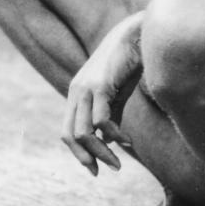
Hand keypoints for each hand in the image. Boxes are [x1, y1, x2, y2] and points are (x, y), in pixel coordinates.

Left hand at [61, 13, 142, 175]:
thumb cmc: (128, 63)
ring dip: (100, 153)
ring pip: (83, 132)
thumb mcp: (117, 94)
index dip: (78, 153)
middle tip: (103, 171)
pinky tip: (127, 141)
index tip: (95, 168)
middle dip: (85, 158)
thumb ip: (111, 116)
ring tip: (118, 163)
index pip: (68, 131)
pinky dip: (114, 136)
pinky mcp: (101, 86)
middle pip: (70, 135)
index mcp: (77, 93)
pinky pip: (101, 121)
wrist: (137, 35)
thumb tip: (110, 142)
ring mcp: (86, 88)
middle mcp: (77, 91)